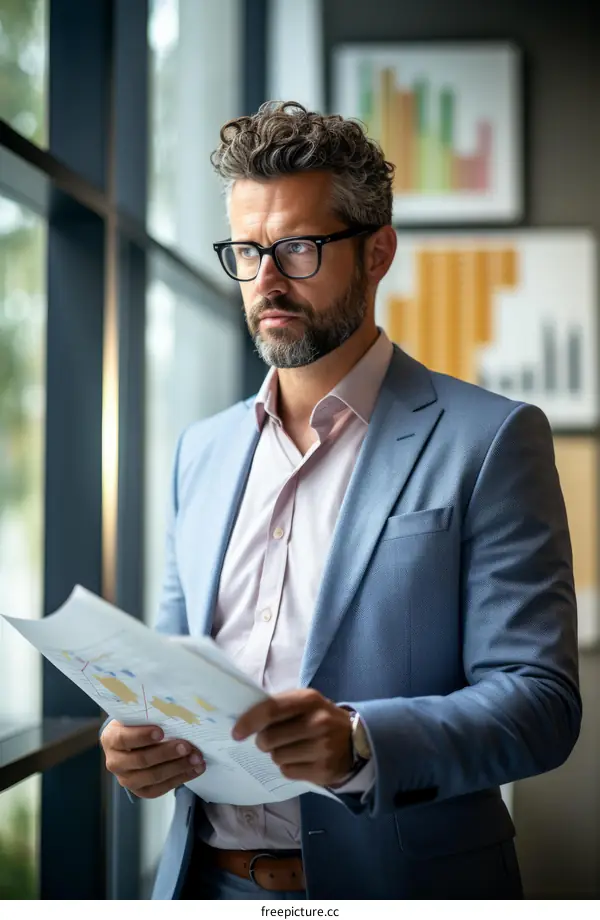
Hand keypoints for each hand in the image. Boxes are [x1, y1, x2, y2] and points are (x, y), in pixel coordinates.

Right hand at [101, 721, 204, 798]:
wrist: (131, 743)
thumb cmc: (137, 724)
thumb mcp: (136, 716)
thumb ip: (149, 716)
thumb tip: (175, 713)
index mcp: (111, 739)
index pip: (124, 739)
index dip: (142, 736)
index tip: (161, 731)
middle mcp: (115, 763)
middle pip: (141, 760)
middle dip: (167, 753)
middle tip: (187, 746)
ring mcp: (126, 780)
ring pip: (153, 777)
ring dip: (178, 768)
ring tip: (196, 758)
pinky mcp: (141, 791)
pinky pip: (161, 788)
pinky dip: (181, 778)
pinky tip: (196, 769)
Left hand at [232, 689, 352, 786]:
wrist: (355, 740)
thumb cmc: (319, 718)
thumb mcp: (304, 703)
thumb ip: (278, 707)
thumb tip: (243, 720)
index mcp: (309, 700)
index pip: (271, 709)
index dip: (250, 721)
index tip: (236, 732)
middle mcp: (318, 722)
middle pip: (269, 738)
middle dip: (264, 741)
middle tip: (272, 739)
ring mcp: (322, 748)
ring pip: (277, 757)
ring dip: (278, 754)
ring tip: (292, 748)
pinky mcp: (323, 771)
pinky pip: (288, 772)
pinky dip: (289, 767)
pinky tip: (302, 759)